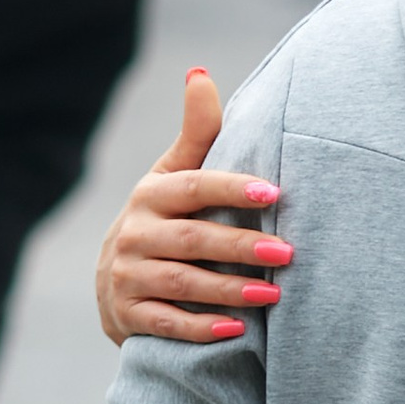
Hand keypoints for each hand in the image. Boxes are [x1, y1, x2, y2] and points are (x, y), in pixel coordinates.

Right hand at [95, 70, 291, 345]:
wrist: (117, 285)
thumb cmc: (163, 219)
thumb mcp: (173, 177)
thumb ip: (197, 134)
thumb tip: (200, 74)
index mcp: (152, 194)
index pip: (193, 187)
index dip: (232, 188)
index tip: (274, 192)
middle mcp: (134, 233)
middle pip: (193, 239)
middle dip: (242, 245)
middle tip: (287, 253)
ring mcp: (127, 277)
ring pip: (181, 282)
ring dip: (228, 289)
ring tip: (272, 294)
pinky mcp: (129, 316)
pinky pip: (166, 324)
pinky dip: (200, 328)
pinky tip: (237, 329)